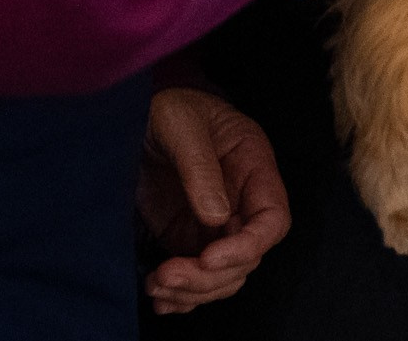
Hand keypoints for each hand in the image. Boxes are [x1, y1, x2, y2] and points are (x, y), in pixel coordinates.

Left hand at [137, 88, 290, 315]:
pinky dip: (182, 295)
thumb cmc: (168, 108)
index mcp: (253, 167)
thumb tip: (217, 217)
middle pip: (246, 257)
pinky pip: (196, 276)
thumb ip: (200, 167)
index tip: (209, 258)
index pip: (272, 219)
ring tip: (157, 286)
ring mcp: (214, 224)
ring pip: (223, 275)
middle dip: (209, 276)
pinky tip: (161, 299)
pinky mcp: (187, 237)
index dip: (248, 245)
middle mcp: (241, 202)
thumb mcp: (181, 125)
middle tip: (167, 276)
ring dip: (193, 291)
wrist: (135, 116)